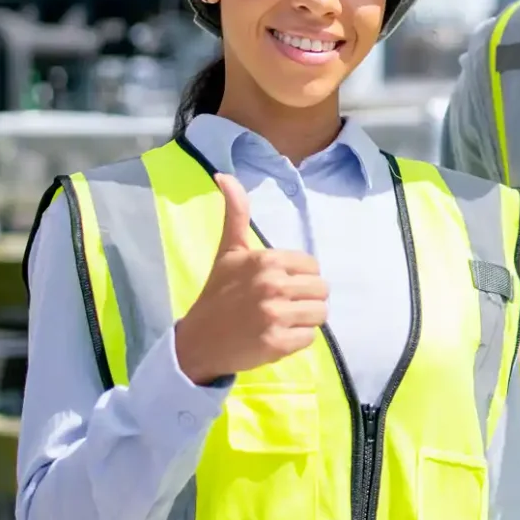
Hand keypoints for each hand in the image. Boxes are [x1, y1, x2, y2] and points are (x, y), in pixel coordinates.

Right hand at [172, 174, 326, 382]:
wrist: (197, 342)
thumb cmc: (218, 294)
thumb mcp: (228, 251)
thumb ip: (235, 214)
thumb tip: (224, 176)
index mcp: (266, 260)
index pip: (312, 266)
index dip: (299, 277)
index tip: (277, 285)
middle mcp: (273, 285)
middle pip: (321, 290)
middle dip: (305, 299)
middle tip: (279, 305)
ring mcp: (275, 316)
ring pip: (320, 315)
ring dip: (303, 320)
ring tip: (279, 321)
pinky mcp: (278, 344)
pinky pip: (309, 338)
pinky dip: (296, 341)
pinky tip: (274, 337)